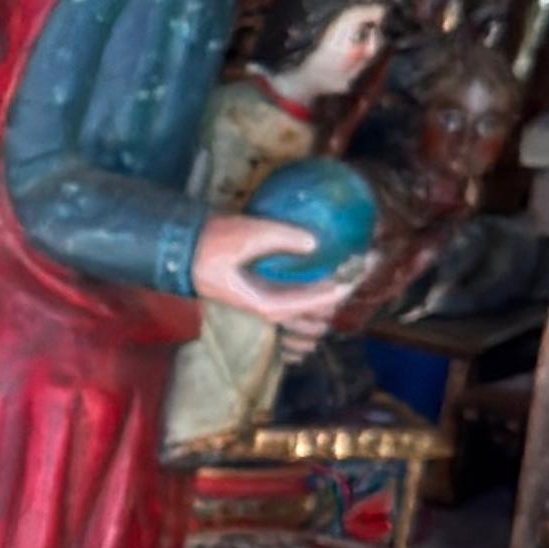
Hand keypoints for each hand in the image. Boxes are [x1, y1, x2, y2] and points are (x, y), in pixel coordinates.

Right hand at [193, 211, 351, 329]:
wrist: (181, 253)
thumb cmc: (210, 246)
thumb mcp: (245, 235)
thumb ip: (281, 237)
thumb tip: (314, 241)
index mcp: (270, 304)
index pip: (323, 299)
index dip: (349, 280)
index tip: (368, 260)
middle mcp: (273, 311)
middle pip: (323, 311)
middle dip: (346, 287)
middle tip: (362, 260)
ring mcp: (270, 306)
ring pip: (314, 312)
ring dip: (334, 295)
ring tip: (347, 268)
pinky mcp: (266, 297)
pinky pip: (303, 304)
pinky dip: (319, 296)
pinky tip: (327, 275)